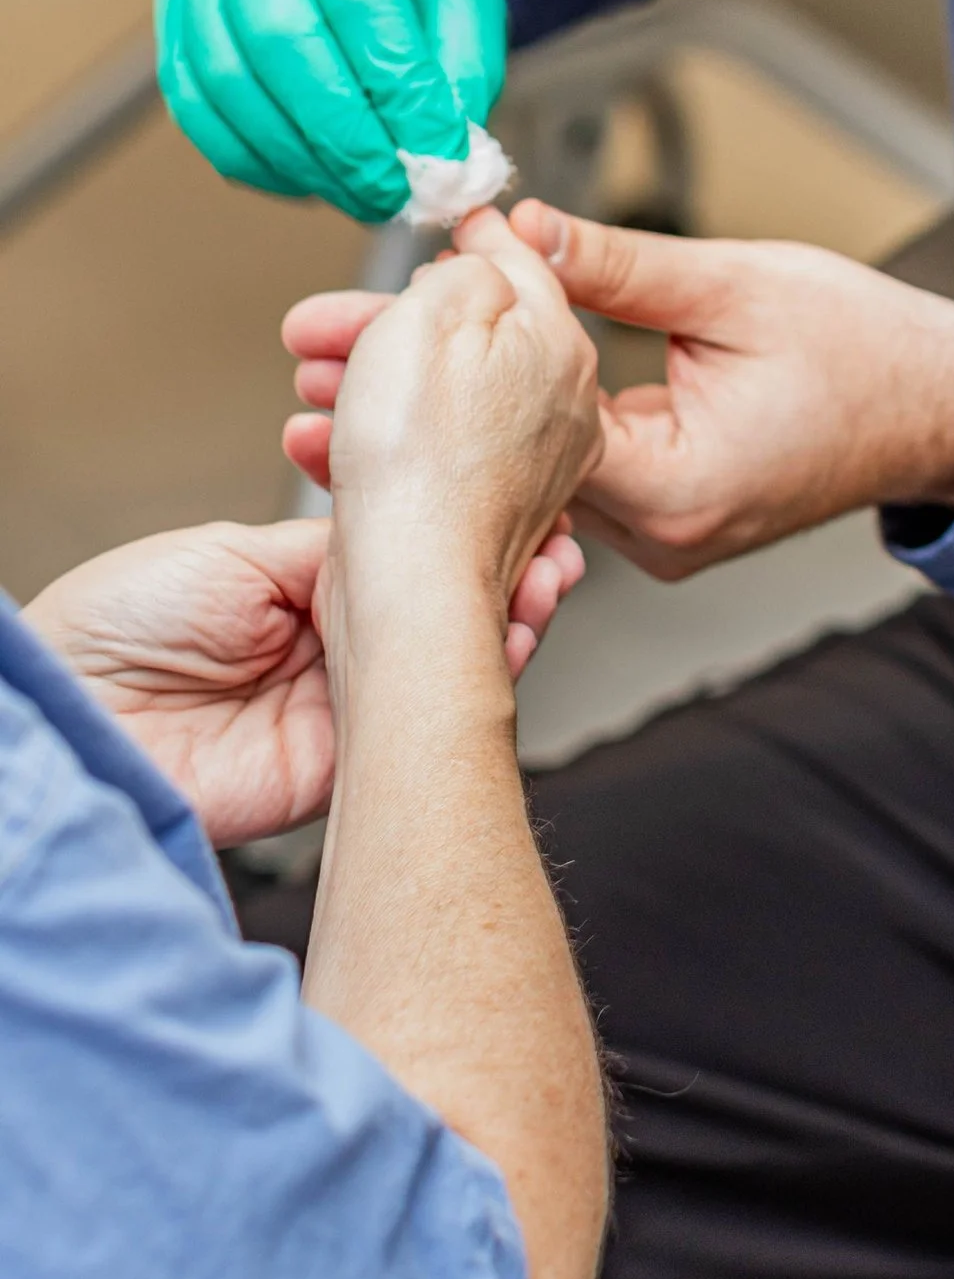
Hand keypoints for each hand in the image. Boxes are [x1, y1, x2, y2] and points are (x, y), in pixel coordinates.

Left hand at [23, 517, 584, 846]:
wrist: (71, 707)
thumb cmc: (119, 621)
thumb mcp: (239, 554)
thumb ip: (333, 550)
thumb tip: (411, 532)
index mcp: (303, 587)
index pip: (409, 559)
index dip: (465, 536)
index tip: (521, 507)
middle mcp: (330, 649)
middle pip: (442, 614)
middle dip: (508, 577)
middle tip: (556, 547)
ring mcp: (339, 710)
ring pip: (446, 672)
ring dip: (508, 625)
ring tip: (549, 581)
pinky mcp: (338, 771)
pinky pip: (420, 734)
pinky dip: (474, 691)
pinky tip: (513, 641)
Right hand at [155, 0, 506, 219]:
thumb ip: (461, 58)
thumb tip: (443, 153)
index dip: (397, 87)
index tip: (436, 153)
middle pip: (278, 37)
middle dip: (340, 135)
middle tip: (389, 192)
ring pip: (224, 77)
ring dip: (293, 157)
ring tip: (354, 195)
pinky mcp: (168, 5)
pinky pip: (192, 99)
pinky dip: (249, 155)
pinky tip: (302, 178)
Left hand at [285, 205, 953, 578]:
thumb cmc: (875, 352)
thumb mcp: (736, 283)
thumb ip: (612, 265)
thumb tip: (511, 231)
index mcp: (670, 489)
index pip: (515, 428)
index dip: (426, 369)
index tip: (340, 330)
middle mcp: (655, 534)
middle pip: (499, 461)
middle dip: (406, 400)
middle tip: (307, 350)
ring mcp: (662, 534)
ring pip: (527, 471)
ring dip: (449, 414)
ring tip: (342, 373)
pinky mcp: (671, 514)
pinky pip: (569, 475)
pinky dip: (511, 428)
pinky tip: (451, 390)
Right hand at [323, 208, 602, 617]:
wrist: (411, 590)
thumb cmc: (421, 460)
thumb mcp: (436, 313)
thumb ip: (471, 269)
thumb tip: (489, 252)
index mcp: (560, 347)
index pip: (519, 270)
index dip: (471, 243)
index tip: (448, 226)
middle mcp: (560, 408)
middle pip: (469, 338)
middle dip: (387, 323)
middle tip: (321, 323)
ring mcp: (531, 466)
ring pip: (441, 398)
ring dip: (367, 382)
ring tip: (308, 382)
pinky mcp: (491, 514)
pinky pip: (430, 457)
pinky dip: (375, 442)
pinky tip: (322, 443)